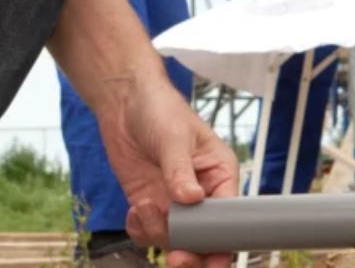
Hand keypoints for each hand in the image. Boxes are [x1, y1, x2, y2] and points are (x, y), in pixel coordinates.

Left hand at [96, 68, 237, 267]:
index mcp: (220, 174)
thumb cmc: (160, 108)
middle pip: (206, 239)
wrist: (124, 101)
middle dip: (192, 253)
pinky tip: (134, 210)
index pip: (230, 216)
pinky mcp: (150, 204)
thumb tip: (191, 199)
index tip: (211, 256)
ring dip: (158, 233)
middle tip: (177, 259)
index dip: (223, 240)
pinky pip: (148, 233)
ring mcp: (174, 202)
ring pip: (175, 240)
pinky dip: (140, 230)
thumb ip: (180, 170)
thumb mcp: (173, 136)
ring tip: (144, 207)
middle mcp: (201, 193)